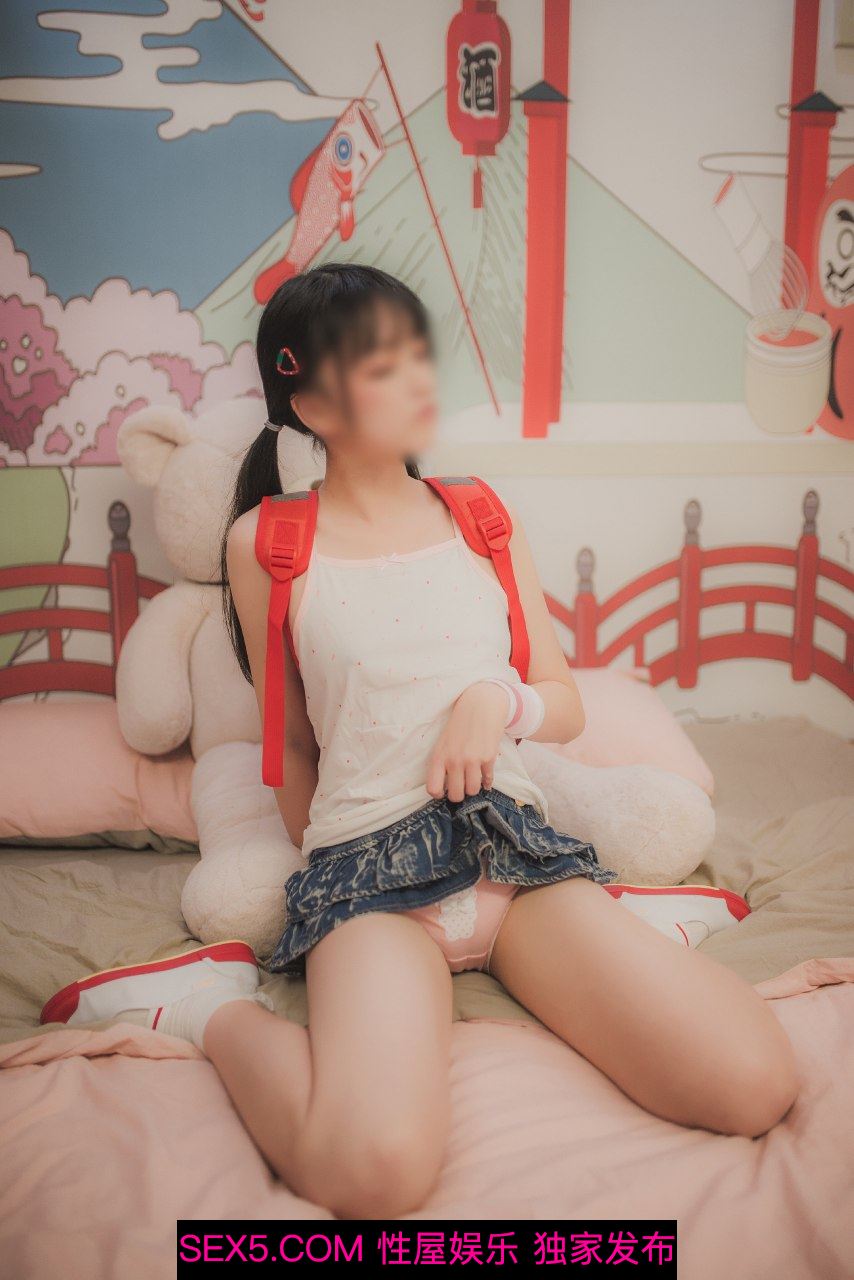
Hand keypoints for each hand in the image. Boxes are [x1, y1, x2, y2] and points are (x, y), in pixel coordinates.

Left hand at [425, 681, 509, 801]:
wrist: (480, 706)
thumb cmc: (459, 726)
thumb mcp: (443, 743)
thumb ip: (441, 764)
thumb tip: (443, 789)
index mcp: (439, 757)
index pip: (433, 789)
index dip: (439, 794)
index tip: (444, 790)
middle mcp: (454, 761)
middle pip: (456, 795)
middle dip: (459, 794)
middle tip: (461, 787)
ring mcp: (472, 760)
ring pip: (473, 791)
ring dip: (473, 788)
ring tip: (472, 780)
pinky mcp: (488, 758)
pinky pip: (488, 781)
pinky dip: (487, 782)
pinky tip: (485, 778)